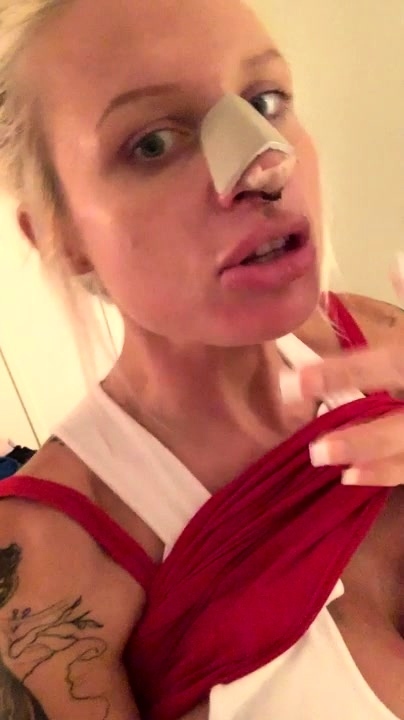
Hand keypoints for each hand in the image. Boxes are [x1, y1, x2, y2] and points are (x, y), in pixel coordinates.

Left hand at [280, 267, 403, 486]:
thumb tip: (394, 261)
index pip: (388, 365)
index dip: (344, 374)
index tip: (300, 382)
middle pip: (402, 424)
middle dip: (361, 437)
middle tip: (314, 449)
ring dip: (372, 460)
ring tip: (326, 463)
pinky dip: (389, 473)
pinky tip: (353, 477)